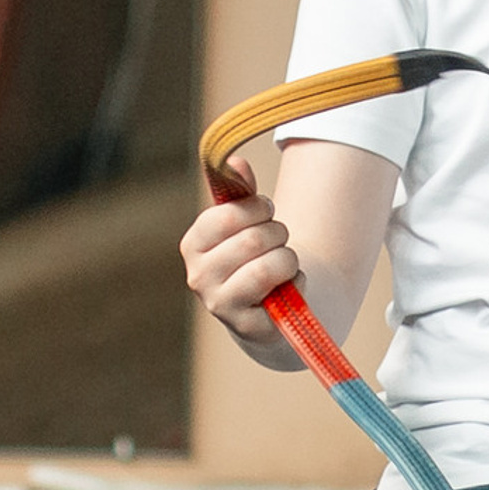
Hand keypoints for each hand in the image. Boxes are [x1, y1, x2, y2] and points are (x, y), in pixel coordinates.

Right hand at [180, 167, 302, 347]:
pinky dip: (296, 281)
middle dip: (277, 233)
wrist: (267, 307)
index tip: (266, 211)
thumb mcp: (246, 221)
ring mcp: (220, 304)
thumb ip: (240, 191)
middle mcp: (198, 277)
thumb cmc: (253, 256)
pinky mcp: (248, 326)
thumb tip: (237, 162)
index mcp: (192, 245)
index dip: (258, 208)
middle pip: (253, 238)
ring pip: (271, 263)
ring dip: (288, 257)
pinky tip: (287, 287)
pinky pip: (285, 291)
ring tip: (283, 263)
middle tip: (278, 240)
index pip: (227, 215)